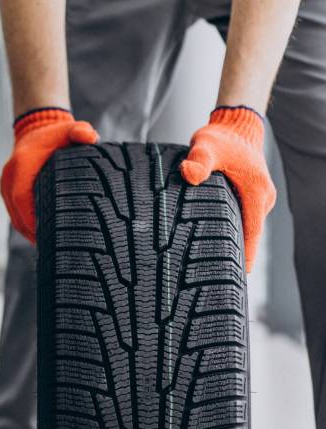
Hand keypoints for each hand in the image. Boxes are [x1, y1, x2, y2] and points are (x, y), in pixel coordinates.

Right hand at [0, 108, 97, 242]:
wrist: (35, 128)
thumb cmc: (55, 135)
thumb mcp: (69, 130)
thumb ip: (80, 131)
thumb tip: (90, 137)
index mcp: (21, 166)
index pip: (22, 201)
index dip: (32, 221)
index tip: (46, 236)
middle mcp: (9, 177)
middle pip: (17, 215)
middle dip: (32, 233)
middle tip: (51, 247)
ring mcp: (5, 185)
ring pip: (14, 217)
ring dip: (28, 232)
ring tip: (47, 245)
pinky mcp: (7, 191)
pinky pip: (14, 213)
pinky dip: (25, 225)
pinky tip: (40, 235)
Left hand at [181, 106, 275, 271]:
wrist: (234, 126)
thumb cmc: (221, 138)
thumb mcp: (206, 146)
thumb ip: (198, 160)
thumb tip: (189, 174)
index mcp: (256, 192)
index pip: (252, 232)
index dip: (244, 256)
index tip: (237, 277)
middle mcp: (261, 198)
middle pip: (248, 235)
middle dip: (234, 256)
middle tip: (215, 280)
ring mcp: (257, 199)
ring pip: (244, 228)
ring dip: (230, 244)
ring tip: (211, 268)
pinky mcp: (249, 199)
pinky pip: (241, 220)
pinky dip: (229, 232)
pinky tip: (212, 245)